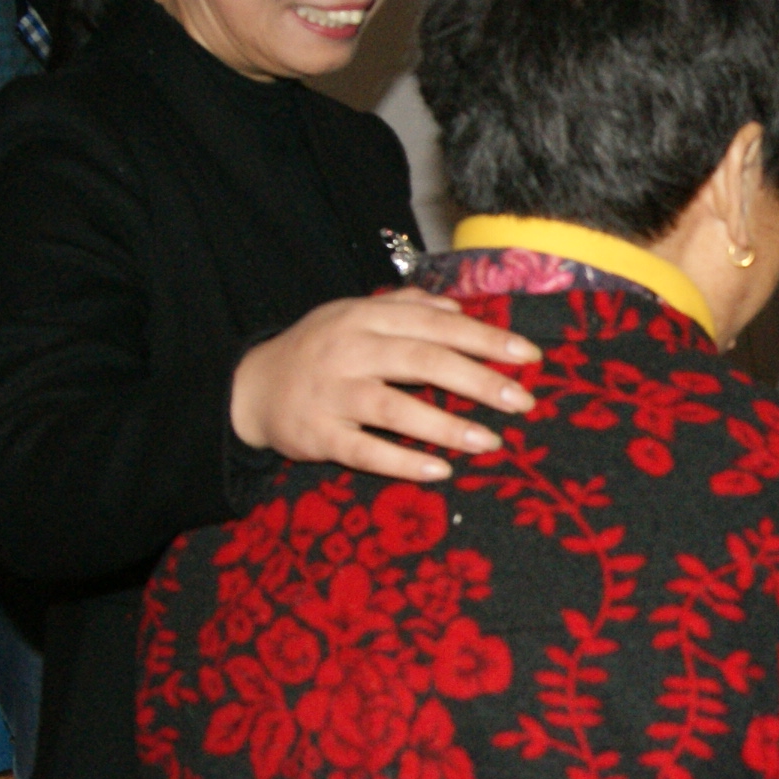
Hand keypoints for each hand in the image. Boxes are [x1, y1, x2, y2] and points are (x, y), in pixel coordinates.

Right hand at [230, 290, 539, 481]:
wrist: (250, 387)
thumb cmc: (318, 349)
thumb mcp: (355, 314)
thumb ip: (407, 307)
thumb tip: (459, 309)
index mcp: (365, 318)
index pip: (436, 324)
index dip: (485, 338)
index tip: (528, 356)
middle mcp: (350, 351)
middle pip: (423, 362)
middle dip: (479, 381)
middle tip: (523, 401)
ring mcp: (332, 395)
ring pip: (395, 409)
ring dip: (447, 426)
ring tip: (491, 441)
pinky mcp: (318, 436)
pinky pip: (365, 451)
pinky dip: (403, 462)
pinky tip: (441, 471)